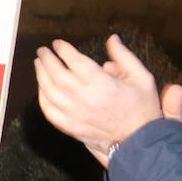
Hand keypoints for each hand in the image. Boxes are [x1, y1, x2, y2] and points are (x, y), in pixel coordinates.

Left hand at [35, 34, 163, 165]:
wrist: (140, 142)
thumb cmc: (142, 108)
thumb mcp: (142, 78)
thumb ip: (125, 57)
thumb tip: (111, 39)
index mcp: (103, 85)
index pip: (76, 62)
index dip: (64, 51)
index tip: (57, 44)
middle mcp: (85, 99)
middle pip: (58, 75)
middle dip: (47, 60)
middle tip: (42, 51)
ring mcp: (75, 115)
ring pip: (49, 92)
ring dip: (41, 76)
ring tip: (39, 64)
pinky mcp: (70, 127)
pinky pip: (49, 111)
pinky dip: (42, 98)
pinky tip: (42, 88)